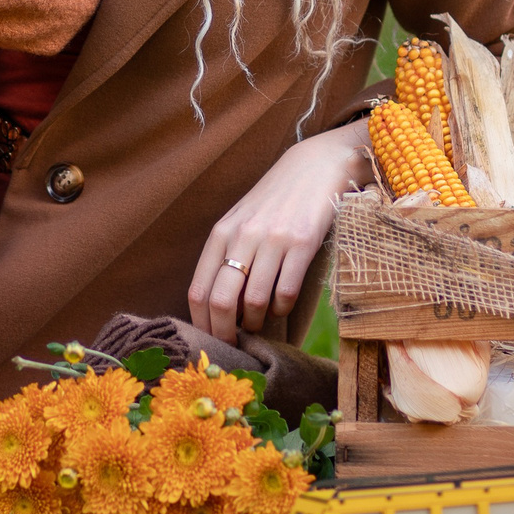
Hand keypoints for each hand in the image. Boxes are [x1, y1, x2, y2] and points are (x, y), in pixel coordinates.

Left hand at [187, 121, 368, 341]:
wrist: (314, 167)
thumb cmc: (274, 201)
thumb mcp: (241, 222)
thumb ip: (227, 256)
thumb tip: (217, 308)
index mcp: (221, 233)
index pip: (199, 291)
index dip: (202, 324)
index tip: (209, 342)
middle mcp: (242, 236)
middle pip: (221, 301)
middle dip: (225, 333)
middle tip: (234, 346)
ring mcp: (272, 239)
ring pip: (254, 301)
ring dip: (256, 322)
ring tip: (260, 321)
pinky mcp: (302, 243)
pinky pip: (286, 291)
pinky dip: (282, 308)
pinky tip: (282, 304)